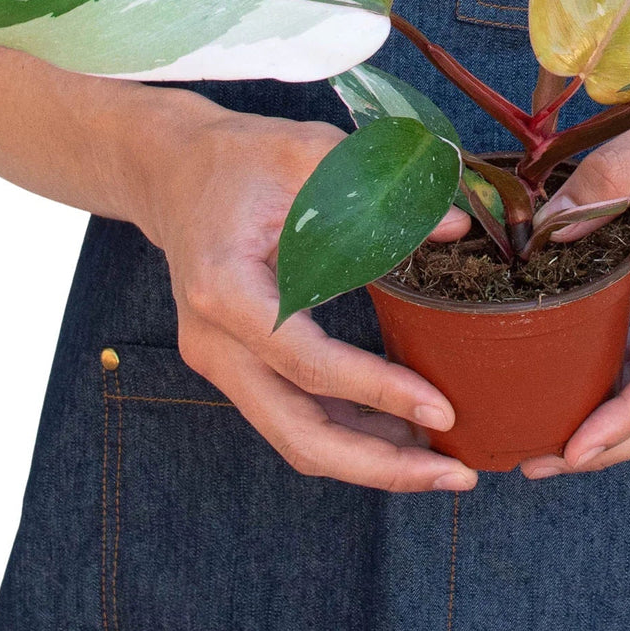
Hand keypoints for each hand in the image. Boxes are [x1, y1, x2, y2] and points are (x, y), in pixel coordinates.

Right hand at [141, 102, 476, 491]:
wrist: (173, 170)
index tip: (441, 410)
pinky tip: (402, 434)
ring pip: (297, 438)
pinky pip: (296, 416)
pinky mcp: (240, 365)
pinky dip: (350, 433)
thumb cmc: (240, 158)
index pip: (308, 362)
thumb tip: (456, 231)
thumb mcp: (309, 154)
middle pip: (298, 433)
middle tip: (455, 476)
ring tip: (442, 466)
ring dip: (369, 461)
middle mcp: (215, 343)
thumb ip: (380, 195)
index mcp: (226, 291)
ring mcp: (223, 362)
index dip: (377, 391)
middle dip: (380, 466)